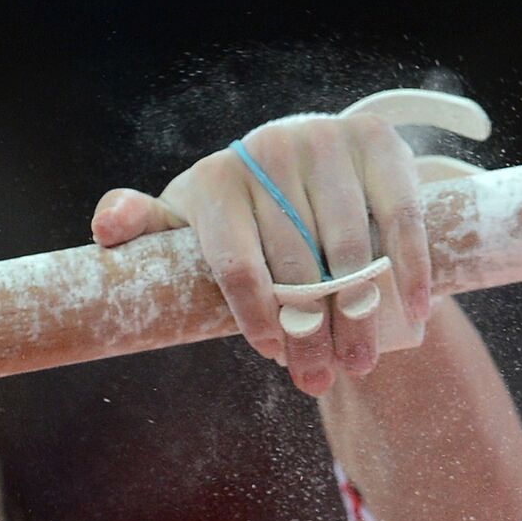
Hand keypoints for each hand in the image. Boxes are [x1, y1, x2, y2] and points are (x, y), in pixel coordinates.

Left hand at [91, 113, 431, 396]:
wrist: (297, 165)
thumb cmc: (231, 215)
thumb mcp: (182, 223)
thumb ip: (141, 230)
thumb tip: (106, 230)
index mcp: (215, 181)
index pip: (235, 264)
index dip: (258, 316)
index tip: (275, 355)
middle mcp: (266, 152)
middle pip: (295, 266)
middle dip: (309, 332)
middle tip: (320, 380)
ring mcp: (324, 141)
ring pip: (348, 248)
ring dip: (358, 314)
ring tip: (358, 363)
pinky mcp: (376, 140)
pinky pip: (401, 213)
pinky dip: (411, 267)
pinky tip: (415, 311)